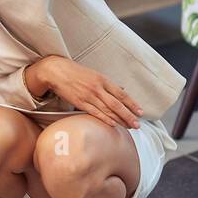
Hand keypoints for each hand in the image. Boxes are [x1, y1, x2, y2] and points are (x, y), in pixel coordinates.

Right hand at [28, 55, 142, 129]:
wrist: (56, 71)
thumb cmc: (75, 72)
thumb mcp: (94, 74)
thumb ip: (107, 84)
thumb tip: (121, 89)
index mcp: (102, 79)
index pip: (121, 94)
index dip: (132, 104)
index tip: (140, 112)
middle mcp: (98, 88)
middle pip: (117, 104)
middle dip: (129, 115)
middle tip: (137, 124)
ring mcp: (89, 96)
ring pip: (108, 110)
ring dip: (120, 120)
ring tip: (129, 127)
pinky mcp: (79, 102)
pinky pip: (95, 112)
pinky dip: (105, 119)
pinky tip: (112, 124)